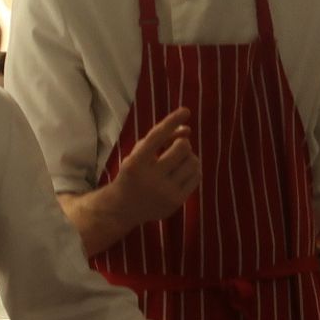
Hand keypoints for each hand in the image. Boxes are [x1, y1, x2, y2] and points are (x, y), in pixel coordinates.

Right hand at [110, 107, 198, 225]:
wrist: (123, 208)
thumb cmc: (133, 174)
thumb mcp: (138, 153)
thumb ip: (160, 139)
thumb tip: (188, 130)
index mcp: (136, 162)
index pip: (157, 136)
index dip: (172, 121)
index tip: (186, 110)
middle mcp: (151, 177)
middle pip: (182, 148)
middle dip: (182, 143)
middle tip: (176, 147)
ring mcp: (165, 191)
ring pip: (193, 161)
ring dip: (189, 156)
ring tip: (179, 160)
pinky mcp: (177, 201)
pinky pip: (197, 176)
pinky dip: (194, 169)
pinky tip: (184, 171)